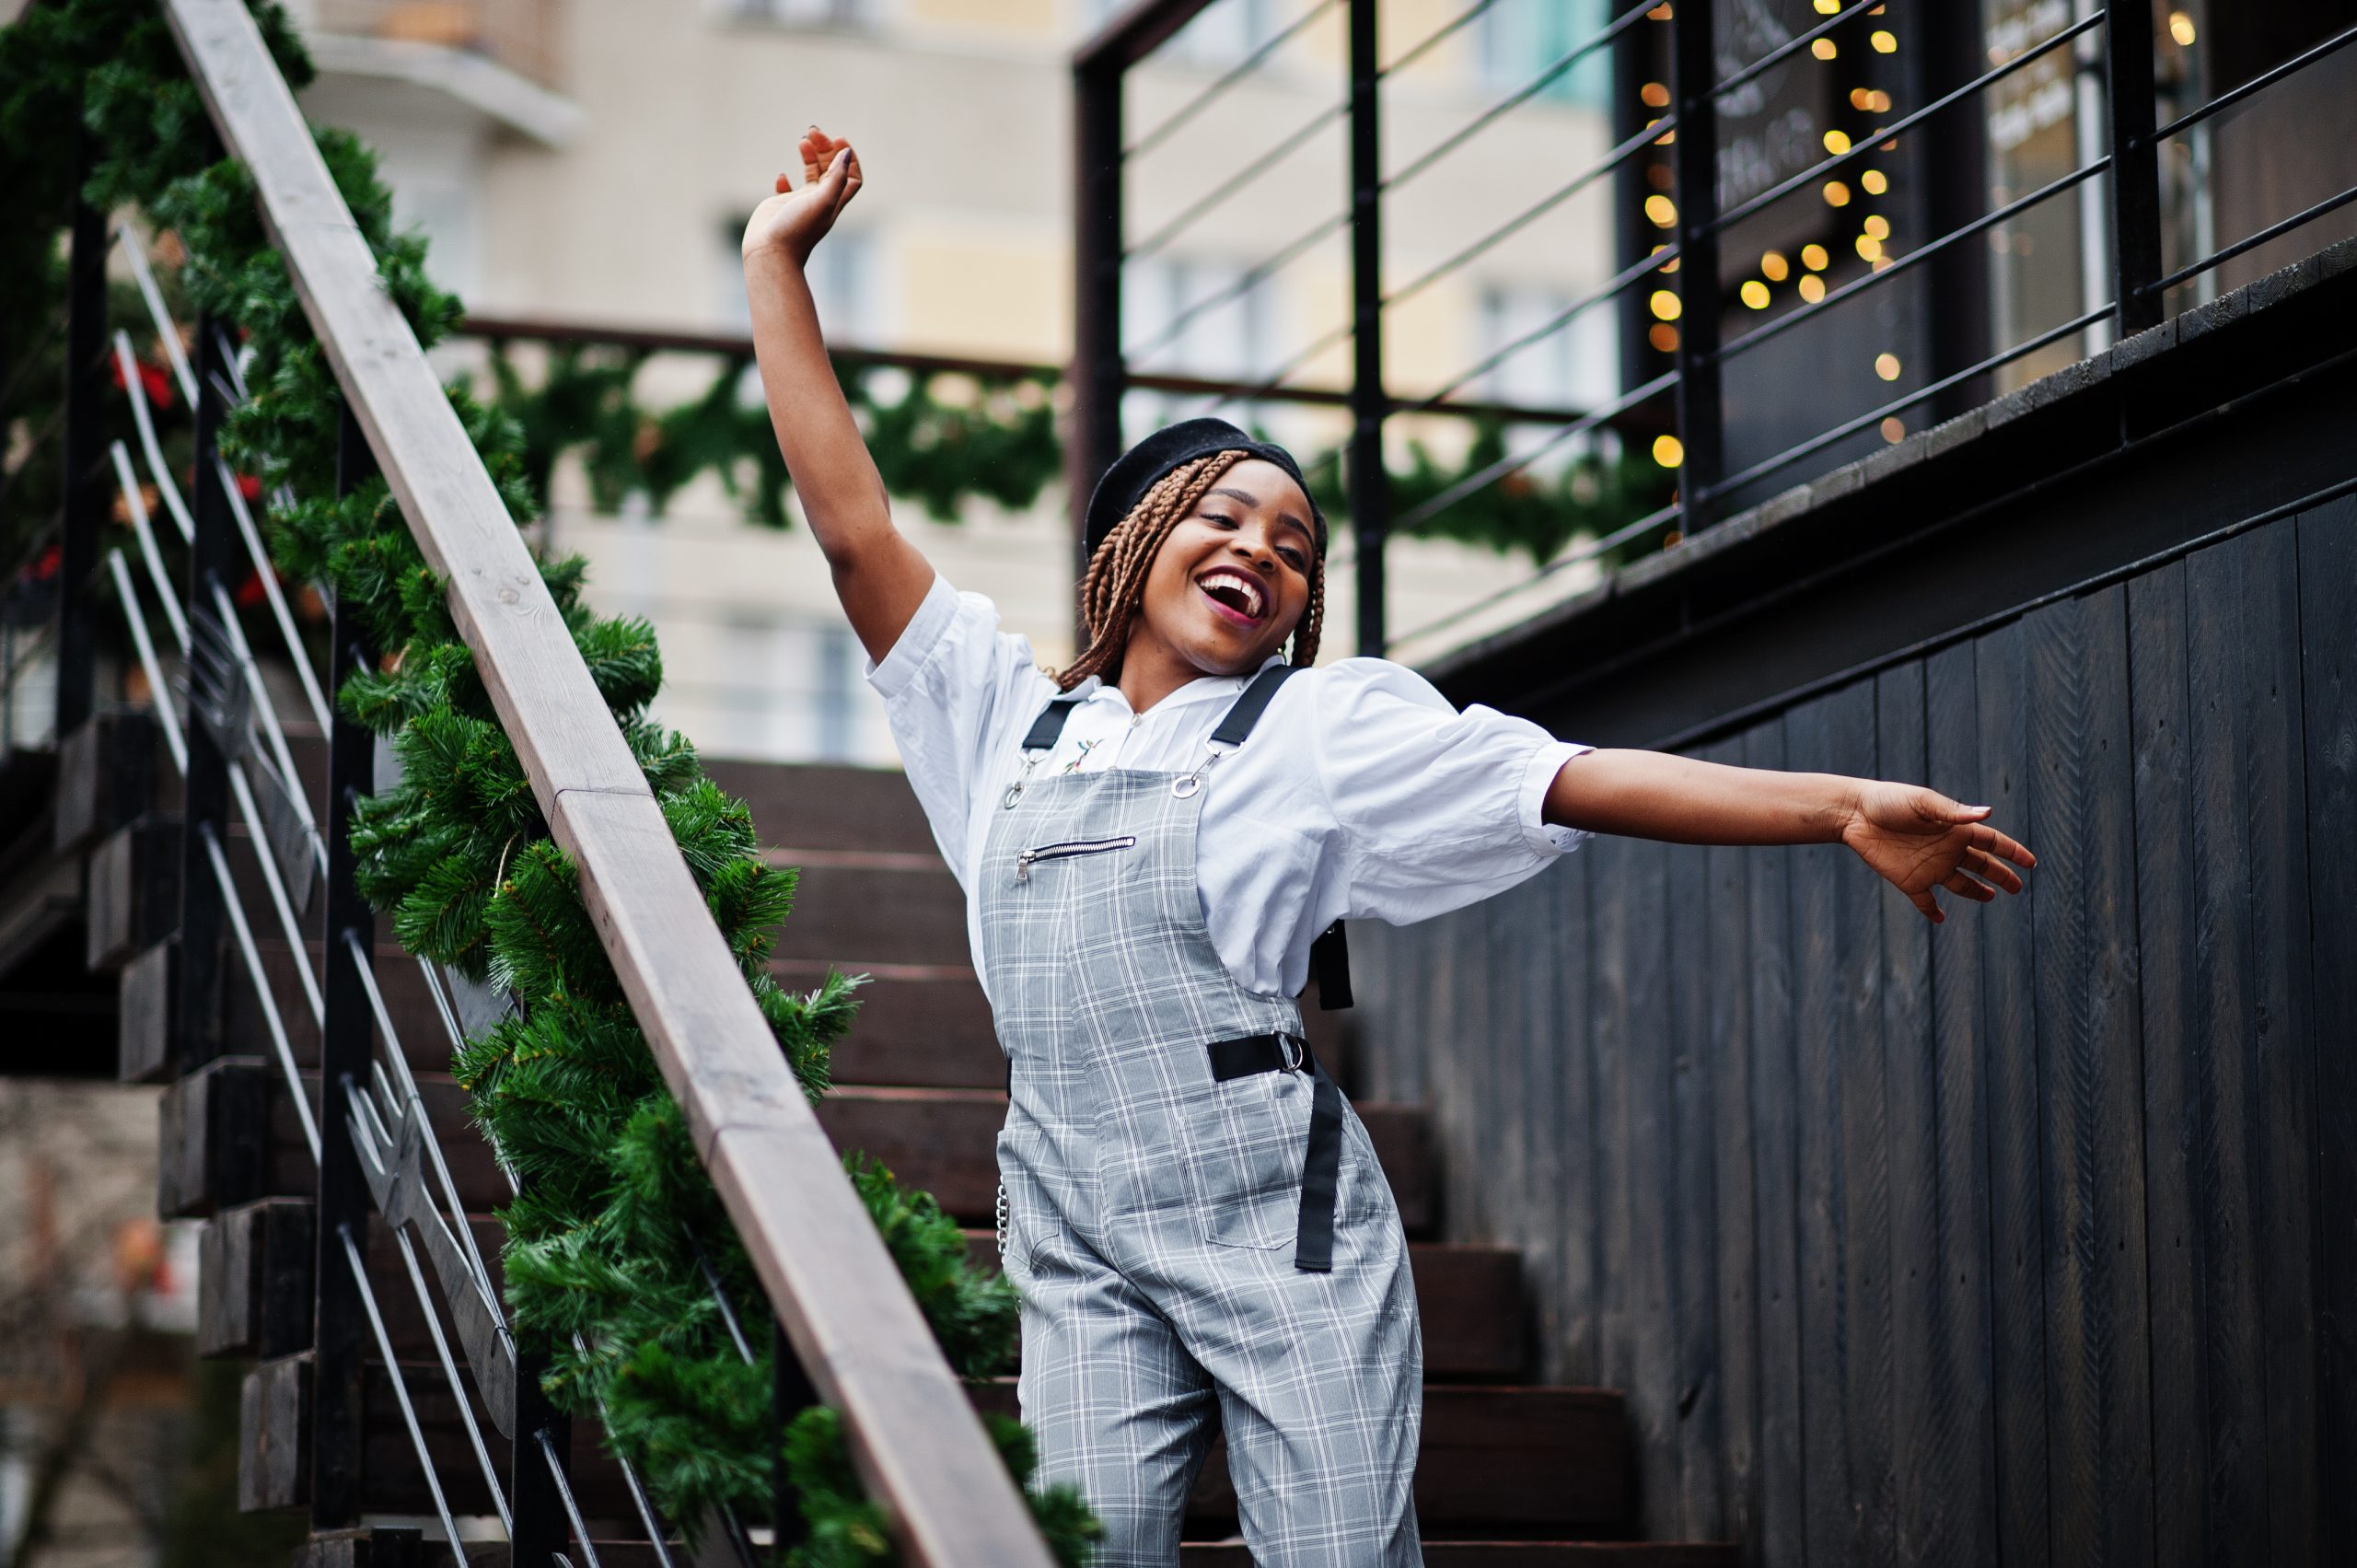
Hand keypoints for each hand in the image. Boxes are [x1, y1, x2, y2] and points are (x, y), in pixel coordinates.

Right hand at [742, 125, 863, 265]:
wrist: (771, 252)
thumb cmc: (797, 229)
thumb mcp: (822, 200)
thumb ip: (836, 177)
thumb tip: (847, 152)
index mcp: (834, 201)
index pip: (851, 177)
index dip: (849, 158)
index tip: (838, 140)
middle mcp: (820, 202)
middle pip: (830, 170)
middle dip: (825, 149)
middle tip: (813, 132)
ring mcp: (801, 203)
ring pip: (811, 175)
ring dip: (809, 156)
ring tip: (802, 140)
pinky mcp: (782, 206)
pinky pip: (788, 190)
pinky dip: (787, 180)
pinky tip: (782, 176)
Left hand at [1840, 781, 2035, 922]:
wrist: (1853, 814)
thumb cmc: (1888, 801)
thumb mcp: (1922, 802)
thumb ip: (1953, 812)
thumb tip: (1987, 814)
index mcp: (1954, 828)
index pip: (1992, 842)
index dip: (2012, 852)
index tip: (2030, 862)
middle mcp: (1946, 849)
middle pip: (1982, 865)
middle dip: (2001, 875)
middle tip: (2018, 887)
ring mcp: (1929, 866)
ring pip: (1960, 884)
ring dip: (1976, 891)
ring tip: (1992, 897)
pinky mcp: (1908, 881)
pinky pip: (1924, 901)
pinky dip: (1932, 911)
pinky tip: (1940, 918)